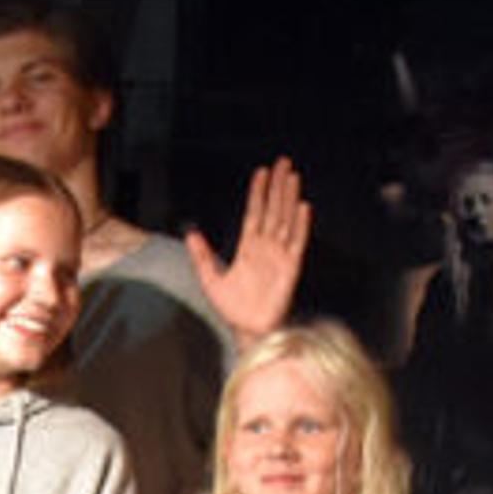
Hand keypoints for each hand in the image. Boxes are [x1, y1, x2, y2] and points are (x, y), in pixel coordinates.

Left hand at [184, 157, 310, 343]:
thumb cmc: (233, 309)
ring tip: (293, 177)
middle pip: (273, 209)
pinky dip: (300, 225)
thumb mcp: (210, 279)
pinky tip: (302, 208)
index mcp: (249, 248)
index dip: (258, 192)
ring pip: (286, 220)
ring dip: (289, 198)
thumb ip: (202, 255)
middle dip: (278, 186)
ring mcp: (279, 256)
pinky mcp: (290, 268)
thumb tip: (190, 233)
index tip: (262, 172)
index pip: (255, 212)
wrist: (248, 330)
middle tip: (283, 162)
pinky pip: (297, 243)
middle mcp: (266, 248)